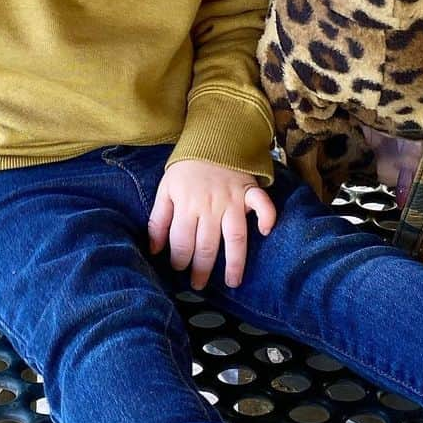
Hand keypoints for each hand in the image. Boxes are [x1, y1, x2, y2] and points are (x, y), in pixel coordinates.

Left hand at [147, 159, 275, 290]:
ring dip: (234, 261)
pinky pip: (262, 205)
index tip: (179, 270)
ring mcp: (232, 200)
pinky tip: (266, 232)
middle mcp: (210, 207)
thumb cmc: (186, 167)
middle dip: (201, 269)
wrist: (212, 137)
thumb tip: (154, 250)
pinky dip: (267, 217)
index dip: (178, 259)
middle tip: (198, 285)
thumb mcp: (165, 189)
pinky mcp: (249, 191)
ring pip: (234, 236)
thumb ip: (158, 220)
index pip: (181, 241)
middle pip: (206, 245)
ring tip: (232, 282)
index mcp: (186, 206)